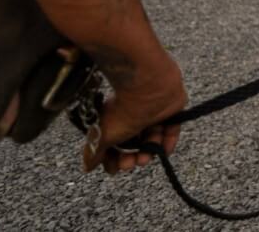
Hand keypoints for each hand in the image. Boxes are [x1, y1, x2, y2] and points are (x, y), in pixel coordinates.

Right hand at [82, 49, 186, 175]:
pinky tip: (164, 151)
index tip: (114, 169)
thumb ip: (94, 153)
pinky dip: (168, 143)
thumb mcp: (104, 136)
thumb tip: (87, 167)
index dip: (114, 159)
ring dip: (148, 152)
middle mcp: (133, 118)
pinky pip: (171, 132)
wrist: (149, 88)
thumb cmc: (123, 111)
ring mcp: (152, 115)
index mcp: (115, 121)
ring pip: (152, 141)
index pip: (114, 146)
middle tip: (130, 164)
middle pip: (133, 145)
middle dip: (131, 159)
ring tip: (145, 156)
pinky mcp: (170, 112)